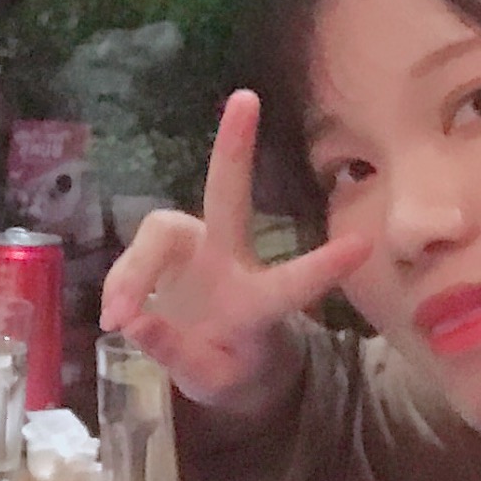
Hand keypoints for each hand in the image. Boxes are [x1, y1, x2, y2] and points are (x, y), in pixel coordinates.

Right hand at [100, 90, 370, 407]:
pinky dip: (121, 286)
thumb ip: (176, 353)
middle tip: (246, 98)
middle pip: (228, 196)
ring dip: (134, 274)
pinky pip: (133, 256)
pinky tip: (116, 317)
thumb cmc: (228, 368)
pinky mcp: (163, 248)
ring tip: (116, 320)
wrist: (210, 359)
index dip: (323, 267)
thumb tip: (134, 322)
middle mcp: (229, 259)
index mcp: (257, 302)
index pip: (292, 283)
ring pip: (158, 234)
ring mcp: (193, 247)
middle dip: (235, 147)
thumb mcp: (210, 382)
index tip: (364, 245)